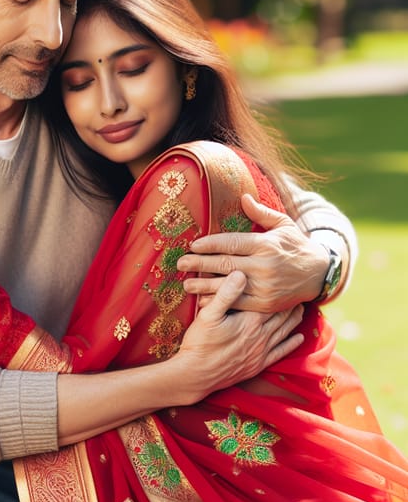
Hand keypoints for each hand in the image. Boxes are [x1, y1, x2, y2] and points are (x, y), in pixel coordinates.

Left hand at [176, 194, 327, 311]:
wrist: (320, 274)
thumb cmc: (296, 245)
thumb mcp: (283, 224)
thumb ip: (261, 213)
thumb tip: (243, 197)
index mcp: (266, 244)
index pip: (233, 243)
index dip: (211, 244)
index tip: (193, 244)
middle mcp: (265, 266)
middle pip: (226, 264)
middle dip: (200, 264)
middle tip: (180, 263)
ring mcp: (265, 287)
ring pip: (229, 285)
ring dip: (205, 285)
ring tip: (185, 284)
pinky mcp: (266, 304)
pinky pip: (238, 303)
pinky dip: (220, 302)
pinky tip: (203, 301)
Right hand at [176, 271, 304, 400]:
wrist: (196, 374)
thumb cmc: (200, 342)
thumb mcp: (208, 314)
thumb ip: (226, 293)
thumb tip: (241, 273)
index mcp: (250, 322)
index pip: (272, 303)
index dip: (282, 293)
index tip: (290, 282)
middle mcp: (260, 337)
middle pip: (282, 317)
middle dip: (291, 305)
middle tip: (301, 293)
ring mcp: (260, 352)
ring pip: (284, 333)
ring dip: (294, 321)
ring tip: (302, 310)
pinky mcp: (257, 365)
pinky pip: (280, 353)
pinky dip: (291, 344)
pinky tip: (298, 339)